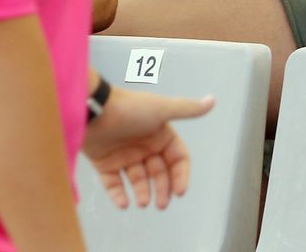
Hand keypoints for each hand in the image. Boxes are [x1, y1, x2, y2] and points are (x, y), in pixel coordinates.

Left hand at [83, 83, 214, 208]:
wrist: (93, 110)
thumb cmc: (130, 108)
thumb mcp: (162, 109)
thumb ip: (187, 109)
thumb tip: (212, 101)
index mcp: (160, 134)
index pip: (177, 158)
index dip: (181, 174)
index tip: (180, 191)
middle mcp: (144, 146)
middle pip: (159, 173)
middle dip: (162, 189)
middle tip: (161, 204)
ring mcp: (124, 155)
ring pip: (138, 180)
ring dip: (142, 192)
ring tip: (143, 202)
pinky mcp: (104, 163)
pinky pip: (114, 183)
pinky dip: (119, 195)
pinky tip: (124, 203)